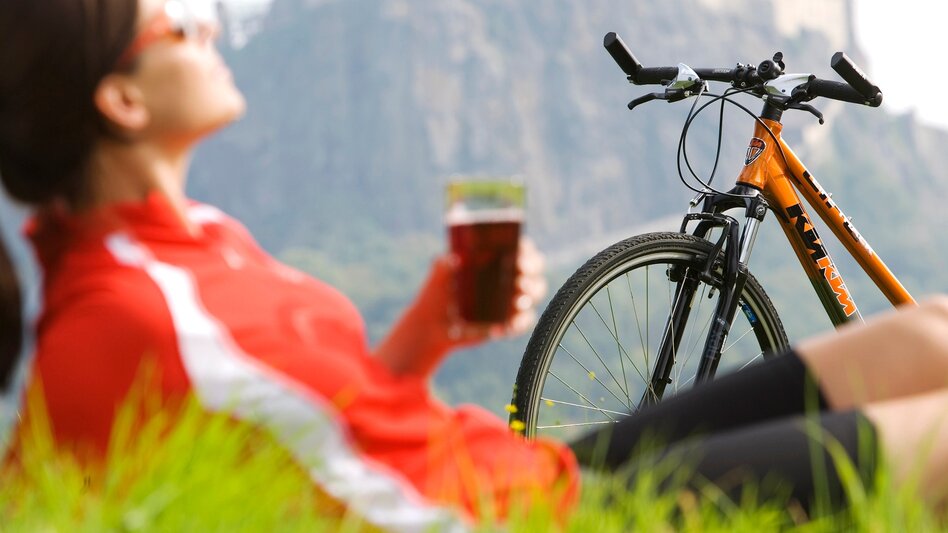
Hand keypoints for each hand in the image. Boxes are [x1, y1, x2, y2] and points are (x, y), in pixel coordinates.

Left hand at [375, 239, 547, 375]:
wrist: (434, 323)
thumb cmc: (439, 292)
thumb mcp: (438, 276)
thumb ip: (442, 265)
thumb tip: (452, 259)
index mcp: (496, 258)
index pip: (520, 247)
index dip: (525, 249)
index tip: (519, 254)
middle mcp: (510, 275)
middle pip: (534, 269)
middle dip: (532, 271)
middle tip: (520, 279)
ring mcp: (512, 298)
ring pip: (534, 293)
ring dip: (531, 295)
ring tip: (517, 301)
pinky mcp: (510, 320)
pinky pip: (524, 321)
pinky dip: (519, 323)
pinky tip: (505, 327)